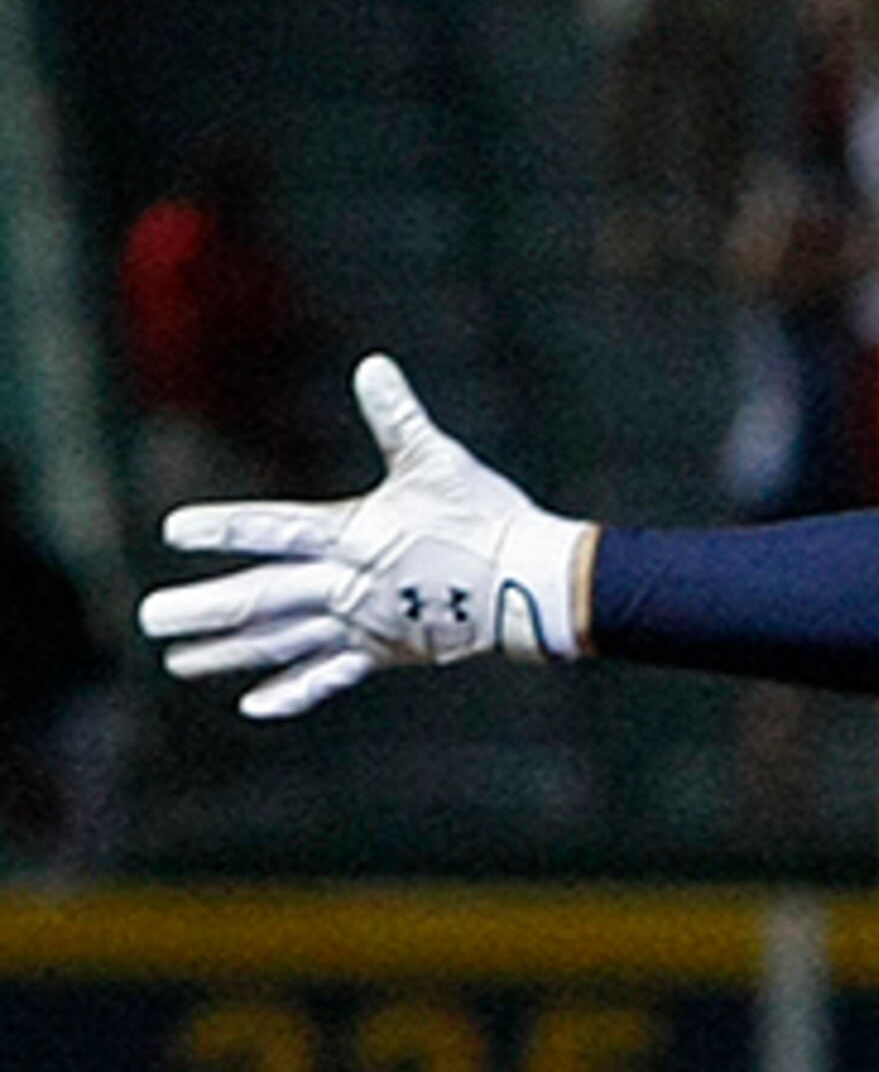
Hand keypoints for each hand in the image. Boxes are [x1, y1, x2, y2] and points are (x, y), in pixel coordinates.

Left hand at [138, 358, 589, 715]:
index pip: (276, 530)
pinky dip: (293, 693)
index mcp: (355, 536)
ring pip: (285, 644)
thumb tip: (371, 366)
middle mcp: (351, 587)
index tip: (173, 532)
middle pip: (265, 602)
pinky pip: (332, 678)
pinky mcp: (389, 652)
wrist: (535, 584)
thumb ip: (396, 416)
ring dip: (229, 655)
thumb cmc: (488, 517)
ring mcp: (367, 625)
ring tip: (177, 662)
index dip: (225, 530)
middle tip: (150, 619)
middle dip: (205, 611)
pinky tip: (253, 705)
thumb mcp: (439, 459)